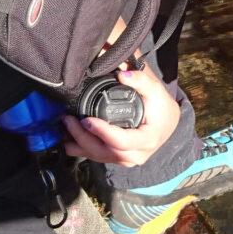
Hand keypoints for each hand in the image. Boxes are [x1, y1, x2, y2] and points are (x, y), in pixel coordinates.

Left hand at [63, 65, 180, 166]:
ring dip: (78, 143)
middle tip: (68, 119)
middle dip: (82, 137)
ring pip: (96, 157)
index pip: (120, 142)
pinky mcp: (117, 160)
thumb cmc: (161, 107)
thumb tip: (122, 73)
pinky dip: (81, 147)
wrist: (167, 123)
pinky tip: (69, 136)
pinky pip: (96, 157)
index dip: (102, 132)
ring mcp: (125, 160)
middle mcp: (135, 155)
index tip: (86, 119)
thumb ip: (141, 80)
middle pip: (103, 152)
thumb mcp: (156, 91)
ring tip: (65, 125)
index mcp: (147, 139)